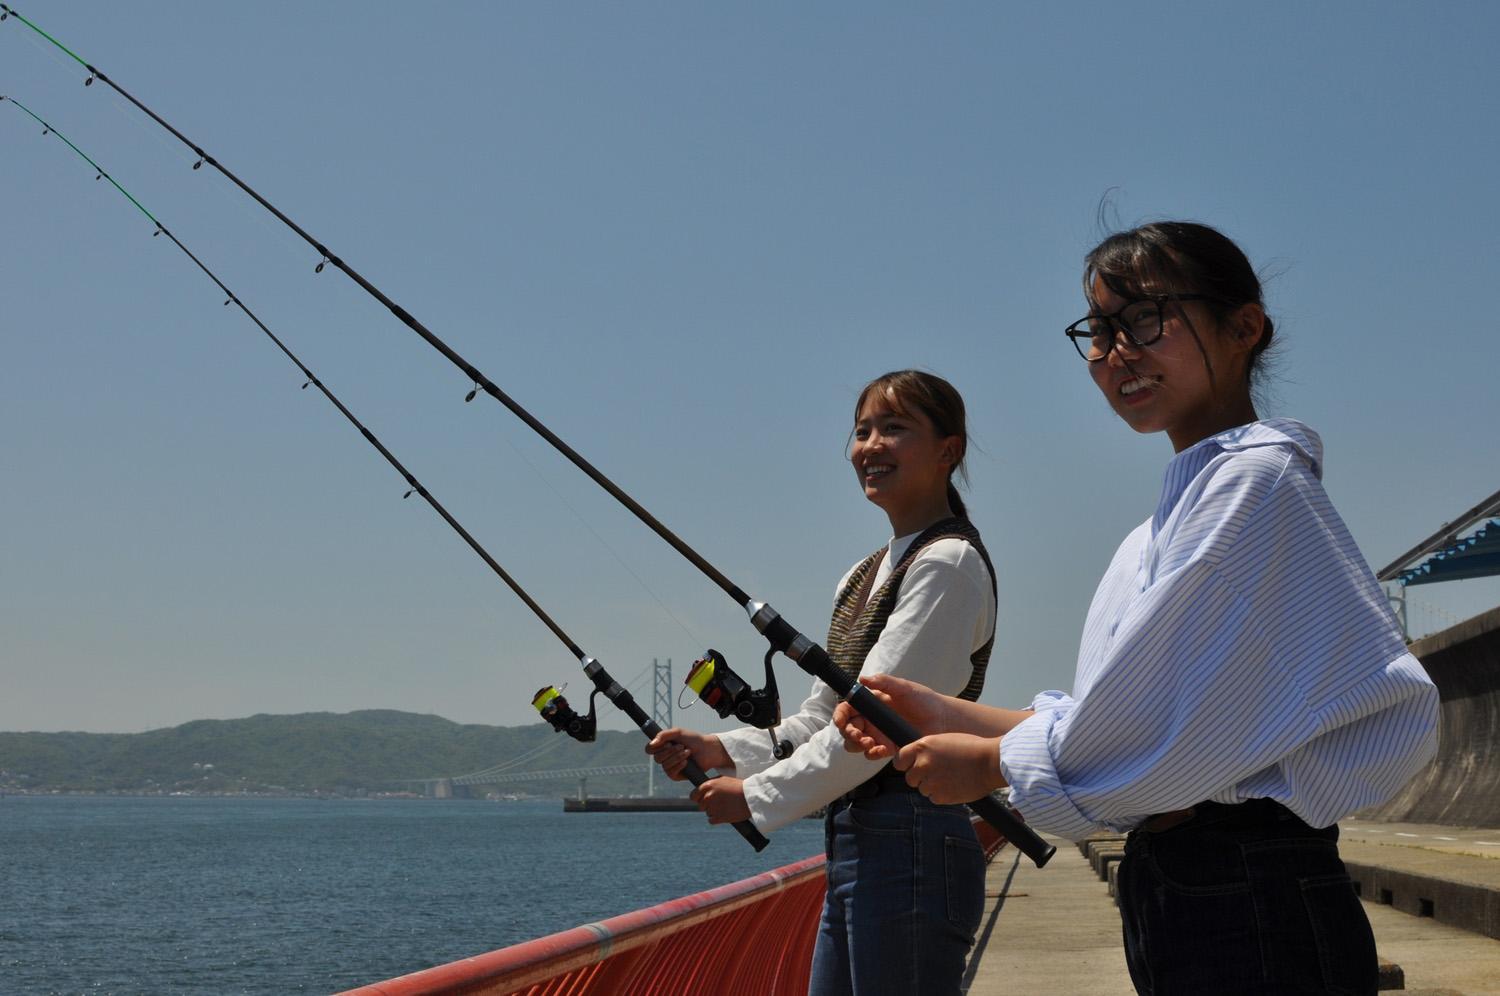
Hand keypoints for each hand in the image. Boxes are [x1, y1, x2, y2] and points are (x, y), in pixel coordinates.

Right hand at [644, 727, 730, 779]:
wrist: (708, 749)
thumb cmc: (693, 740)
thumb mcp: (678, 732)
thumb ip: (663, 735)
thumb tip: (652, 744)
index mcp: (662, 746)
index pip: (649, 749)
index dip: (654, 747)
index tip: (666, 743)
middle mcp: (664, 757)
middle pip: (657, 758)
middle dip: (670, 751)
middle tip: (681, 746)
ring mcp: (670, 767)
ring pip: (664, 765)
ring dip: (677, 757)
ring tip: (688, 752)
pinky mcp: (676, 775)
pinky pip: (671, 773)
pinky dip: (678, 766)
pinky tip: (686, 762)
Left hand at [691, 776, 751, 824]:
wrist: (751, 796)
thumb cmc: (738, 787)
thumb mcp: (723, 779)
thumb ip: (710, 784)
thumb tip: (700, 790)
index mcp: (708, 786)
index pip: (693, 796)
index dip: (698, 798)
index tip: (702, 800)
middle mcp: (708, 796)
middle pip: (700, 806)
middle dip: (708, 805)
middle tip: (720, 803)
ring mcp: (713, 808)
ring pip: (707, 813)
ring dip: (715, 812)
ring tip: (726, 806)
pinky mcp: (718, 818)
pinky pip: (711, 820)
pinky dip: (718, 819)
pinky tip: (726, 813)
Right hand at [832, 674, 955, 758]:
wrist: (942, 720)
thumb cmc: (924, 700)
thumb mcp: (904, 688)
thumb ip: (884, 682)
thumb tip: (862, 679)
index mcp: (871, 704)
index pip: (847, 710)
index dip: (839, 716)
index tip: (841, 722)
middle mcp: (872, 720)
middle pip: (847, 729)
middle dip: (849, 734)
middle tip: (861, 737)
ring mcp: (878, 735)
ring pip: (855, 744)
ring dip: (858, 745)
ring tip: (871, 744)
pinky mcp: (887, 748)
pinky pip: (872, 754)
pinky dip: (873, 753)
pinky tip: (884, 750)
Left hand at [892, 733, 1004, 804]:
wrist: (991, 762)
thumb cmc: (971, 748)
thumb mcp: (943, 741)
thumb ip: (926, 751)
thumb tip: (914, 760)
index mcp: (922, 747)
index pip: (899, 760)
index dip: (905, 764)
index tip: (910, 767)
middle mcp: (923, 764)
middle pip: (910, 778)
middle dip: (920, 777)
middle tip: (937, 774)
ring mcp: (931, 781)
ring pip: (922, 789)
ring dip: (933, 786)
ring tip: (951, 778)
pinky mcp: (941, 796)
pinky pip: (934, 798)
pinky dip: (942, 795)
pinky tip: (955, 786)